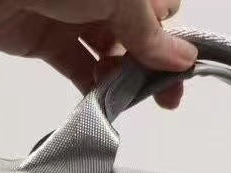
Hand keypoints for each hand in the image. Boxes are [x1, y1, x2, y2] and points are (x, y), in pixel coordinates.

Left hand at [0, 0, 195, 107]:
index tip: (178, 68)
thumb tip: (182, 57)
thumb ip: (148, 30)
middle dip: (153, 64)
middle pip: (139, 34)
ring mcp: (74, 15)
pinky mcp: (47, 42)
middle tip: (166, 99)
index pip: (162, 7)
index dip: (171, 37)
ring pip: (111, 54)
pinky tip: (104, 104)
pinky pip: (79, 69)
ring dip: (123, 78)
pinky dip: (93, 88)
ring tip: (124, 94)